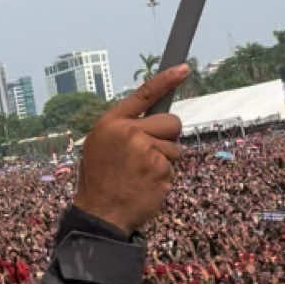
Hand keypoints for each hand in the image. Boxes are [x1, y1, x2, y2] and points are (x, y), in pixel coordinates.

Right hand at [74, 67, 187, 233]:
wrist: (100, 214)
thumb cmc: (100, 179)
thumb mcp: (100, 145)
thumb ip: (124, 130)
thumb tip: (152, 122)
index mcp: (112, 123)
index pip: (144, 95)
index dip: (166, 80)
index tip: (184, 68)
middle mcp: (130, 133)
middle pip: (171, 122)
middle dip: (168, 136)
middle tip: (150, 153)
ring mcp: (147, 152)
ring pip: (174, 148)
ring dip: (164, 160)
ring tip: (141, 174)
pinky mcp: (160, 170)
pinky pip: (172, 168)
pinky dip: (163, 178)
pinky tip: (145, 185)